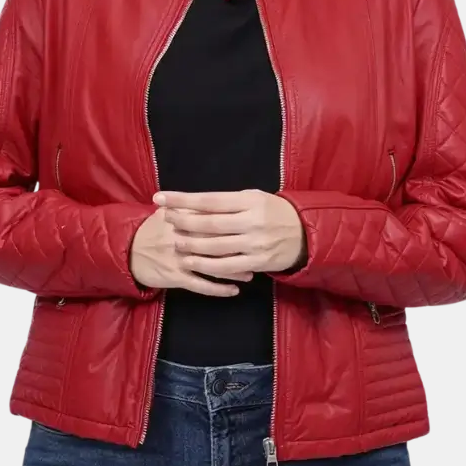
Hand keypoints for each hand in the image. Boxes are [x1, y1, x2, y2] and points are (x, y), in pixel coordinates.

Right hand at [130, 207, 253, 296]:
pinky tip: (233, 291)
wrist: (127, 251)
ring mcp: (179, 258)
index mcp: (181, 219)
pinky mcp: (175, 276)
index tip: (252, 227)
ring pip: (211, 265)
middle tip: (257, 252)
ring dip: (233, 271)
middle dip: (239, 249)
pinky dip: (218, 288)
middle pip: (216, 243)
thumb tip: (215, 199)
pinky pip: (200, 285)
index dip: (233, 224)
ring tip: (249, 274)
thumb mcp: (166, 213)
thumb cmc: (152, 231)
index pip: (211, 219)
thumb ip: (188, 207)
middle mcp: (182, 238)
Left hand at [153, 190, 306, 275]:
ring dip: (191, 245)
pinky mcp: (257, 262)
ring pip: (215, 246)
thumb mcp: (254, 198)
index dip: (182, 199)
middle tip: (166, 219)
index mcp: (250, 200)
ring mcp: (255, 243)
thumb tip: (192, 204)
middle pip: (210, 223)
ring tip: (175, 241)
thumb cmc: (273, 212)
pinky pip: (227, 266)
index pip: (210, 200)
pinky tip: (190, 262)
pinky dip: (206, 265)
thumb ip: (227, 202)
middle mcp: (252, 221)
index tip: (161, 198)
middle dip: (183, 221)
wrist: (304, 233)